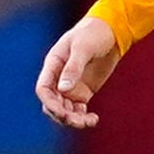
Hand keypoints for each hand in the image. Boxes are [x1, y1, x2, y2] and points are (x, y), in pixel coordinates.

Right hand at [35, 15, 119, 129]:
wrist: (110, 32)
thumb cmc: (93, 34)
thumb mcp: (83, 48)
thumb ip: (73, 68)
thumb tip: (63, 89)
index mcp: (52, 65)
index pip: (43, 89)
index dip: (49, 103)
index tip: (62, 112)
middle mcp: (58, 79)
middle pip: (52, 104)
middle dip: (61, 115)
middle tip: (77, 120)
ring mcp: (70, 87)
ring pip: (65, 110)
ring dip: (73, 120)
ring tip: (88, 122)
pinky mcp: (83, 92)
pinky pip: (78, 110)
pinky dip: (84, 118)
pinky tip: (93, 119)